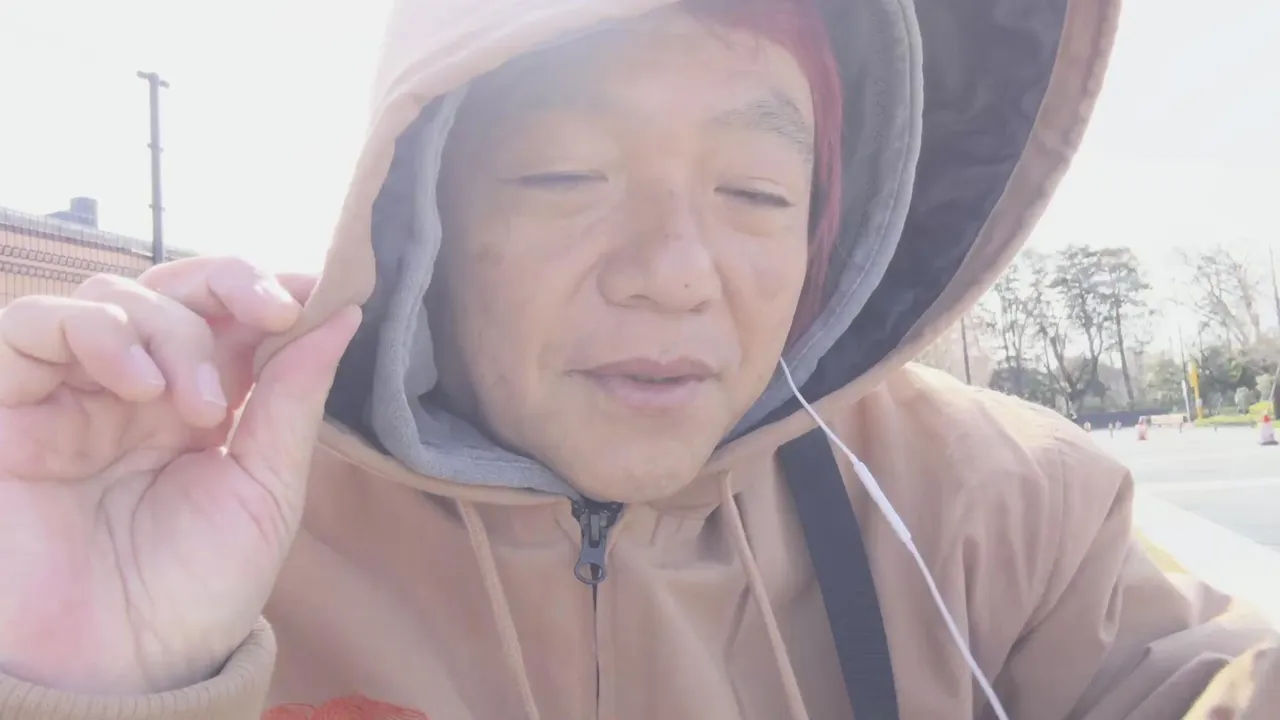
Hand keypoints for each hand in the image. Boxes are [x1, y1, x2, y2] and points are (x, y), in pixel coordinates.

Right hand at [0, 257, 359, 694]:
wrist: (117, 669)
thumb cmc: (194, 592)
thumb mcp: (265, 492)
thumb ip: (293, 400)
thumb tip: (342, 314)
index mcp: (204, 404)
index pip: (230, 312)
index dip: (270, 287)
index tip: (319, 288)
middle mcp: (139, 388)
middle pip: (177, 287)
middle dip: (232, 285)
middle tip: (274, 316)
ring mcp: (73, 392)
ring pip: (114, 296)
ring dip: (171, 328)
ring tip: (199, 406)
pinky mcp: (10, 405)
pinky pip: (32, 326)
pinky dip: (93, 333)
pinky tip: (140, 385)